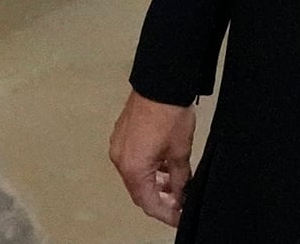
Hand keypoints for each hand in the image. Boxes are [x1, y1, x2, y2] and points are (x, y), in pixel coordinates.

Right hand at [109, 89, 195, 225]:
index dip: (165, 213)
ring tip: (175, 184)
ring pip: (136, 174)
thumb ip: (179, 177)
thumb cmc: (169, 113)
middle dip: (160, 198)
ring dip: (154, 182)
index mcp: (133, 168)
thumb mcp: (180, 151)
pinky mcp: (122, 135)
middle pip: (139, 190)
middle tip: (179, 203)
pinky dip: (148, 167)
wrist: (161, 83)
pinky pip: (134, 159)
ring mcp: (119, 146)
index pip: (148, 202)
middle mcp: (120, 159)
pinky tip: (164, 165)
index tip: (178, 217)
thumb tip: (180, 192)